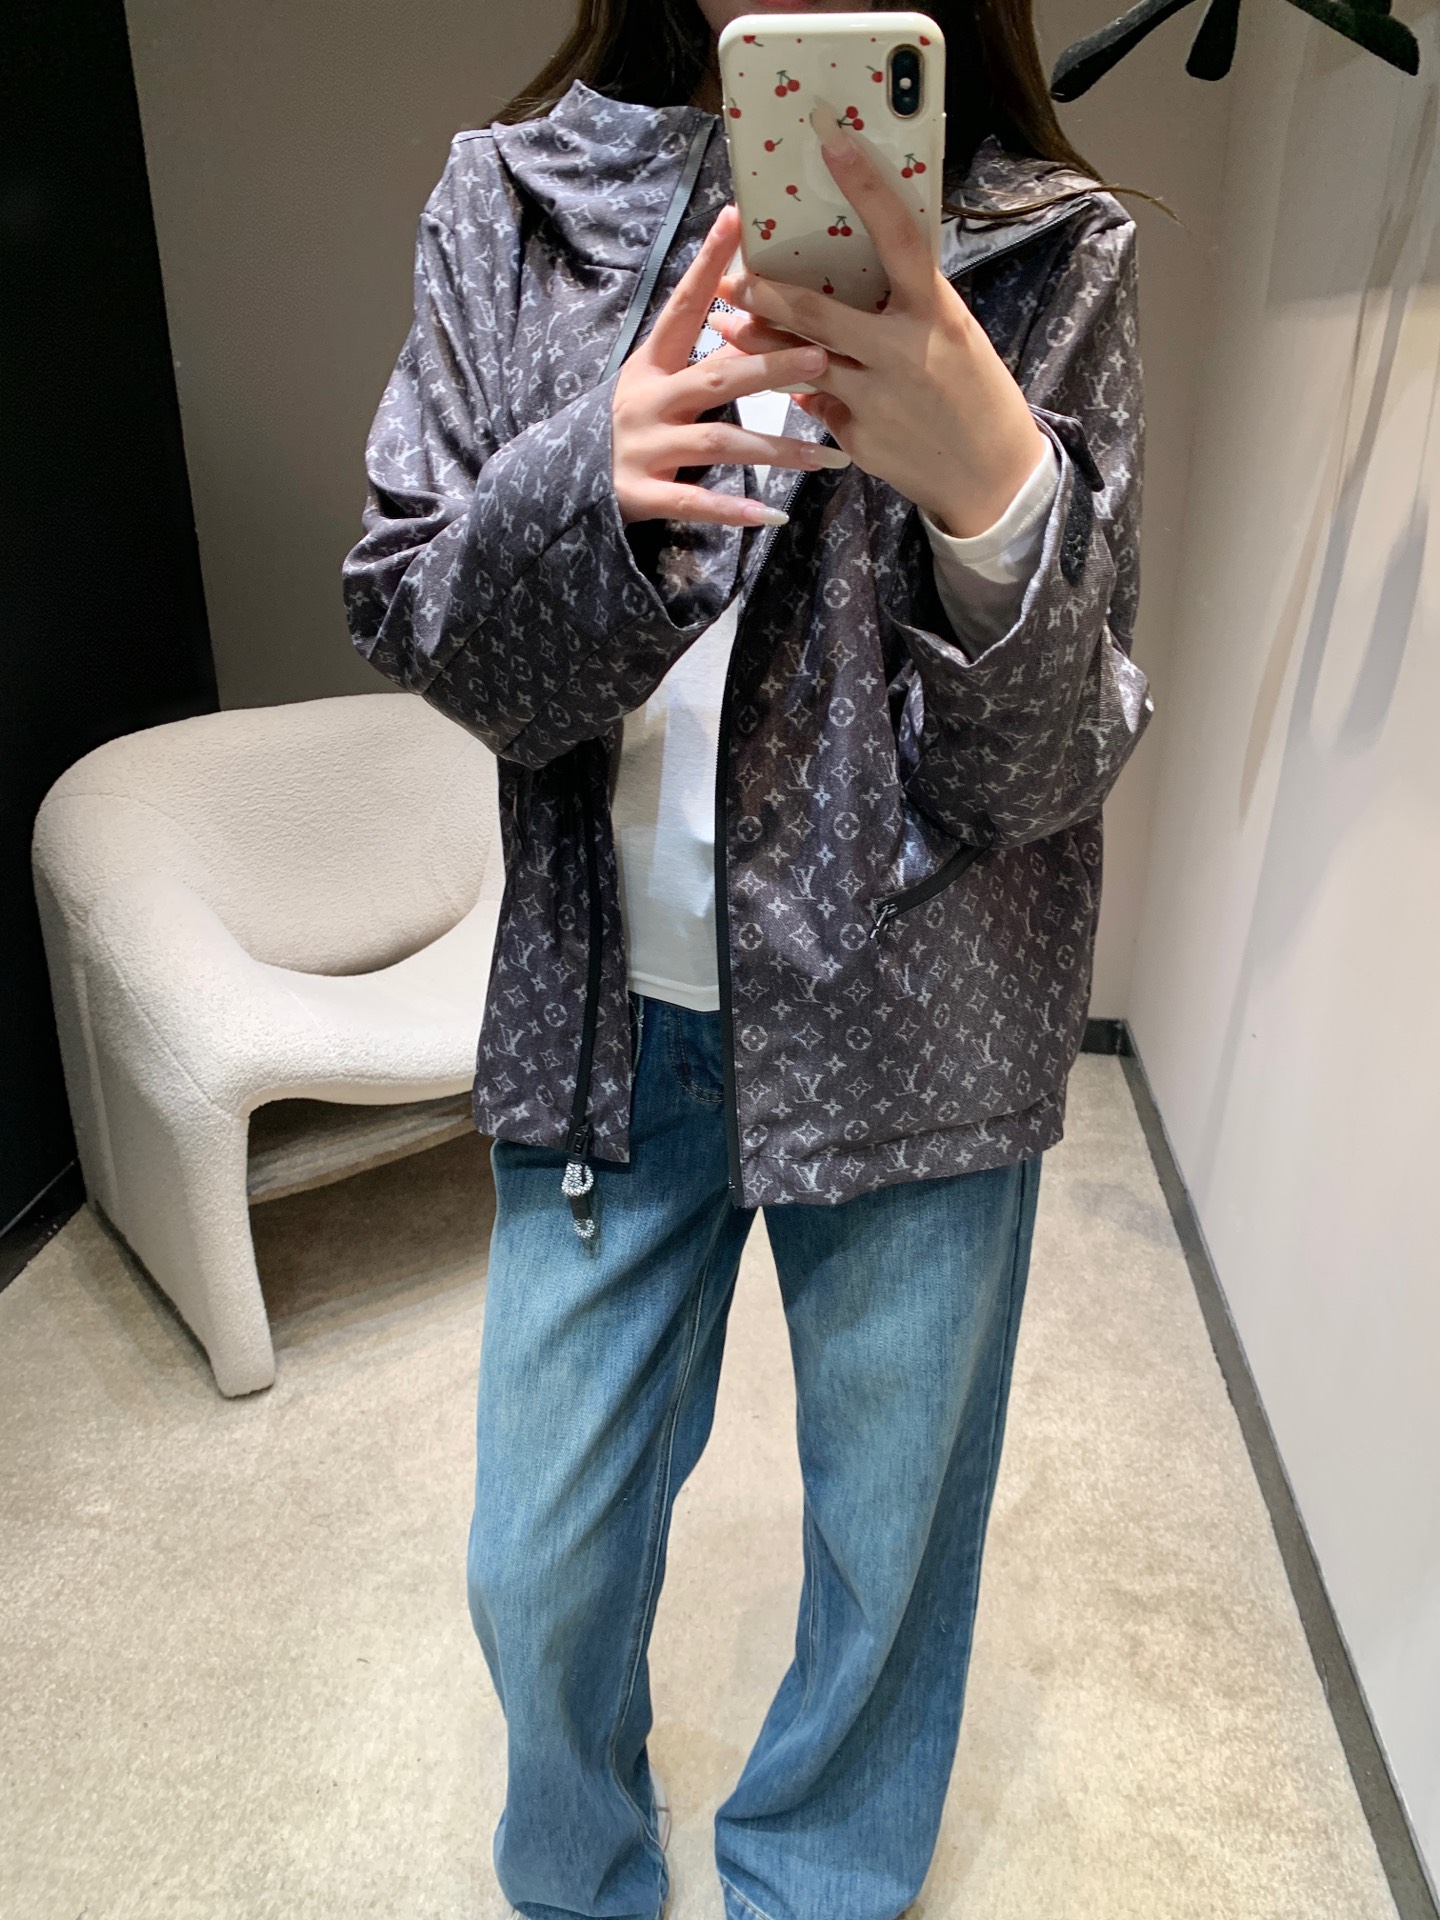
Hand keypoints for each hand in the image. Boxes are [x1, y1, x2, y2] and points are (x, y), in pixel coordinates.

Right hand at [611, 203, 851, 527]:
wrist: (567, 486)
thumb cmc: (631, 428)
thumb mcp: (656, 384)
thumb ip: (703, 357)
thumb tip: (757, 312)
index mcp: (650, 366)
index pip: (682, 308)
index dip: (708, 265)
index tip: (737, 220)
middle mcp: (646, 402)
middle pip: (714, 378)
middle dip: (769, 366)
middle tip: (821, 357)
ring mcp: (642, 449)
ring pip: (717, 444)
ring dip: (774, 448)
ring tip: (825, 455)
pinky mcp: (640, 494)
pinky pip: (694, 503)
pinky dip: (733, 509)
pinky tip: (772, 514)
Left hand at [709, 112, 1049, 537]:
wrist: (991, 476)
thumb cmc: (973, 392)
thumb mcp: (952, 334)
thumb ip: (905, 306)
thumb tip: (851, 278)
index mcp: (933, 312)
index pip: (898, 237)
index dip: (866, 186)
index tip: (833, 142)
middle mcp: (901, 351)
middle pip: (816, 312)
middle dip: (765, 293)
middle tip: (733, 277)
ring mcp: (876, 398)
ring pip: (799, 362)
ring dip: (758, 342)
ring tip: (730, 323)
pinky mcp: (858, 437)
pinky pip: (817, 405)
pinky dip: (802, 391)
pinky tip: (784, 382)